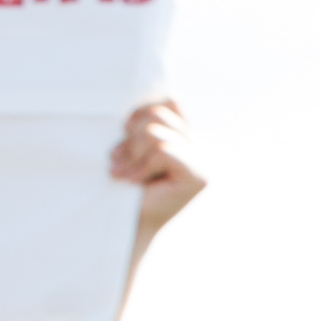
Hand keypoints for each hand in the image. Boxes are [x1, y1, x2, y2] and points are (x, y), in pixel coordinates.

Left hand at [112, 99, 205, 240]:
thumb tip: (162, 96)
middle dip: (131, 138)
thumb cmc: (126, 185)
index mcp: (186, 136)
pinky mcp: (199, 176)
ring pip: (156, 133)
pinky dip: (142, 167)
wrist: (128, 224)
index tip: (124, 140)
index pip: (167, 102)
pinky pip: (163, 151)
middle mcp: (199, 146)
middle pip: (158, 115)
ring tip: (125, 174)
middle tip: (118, 161)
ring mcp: (202, 161)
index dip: (139, 115)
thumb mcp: (133, 145)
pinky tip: (134, 182)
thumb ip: (147, 122)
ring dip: (133, 154)